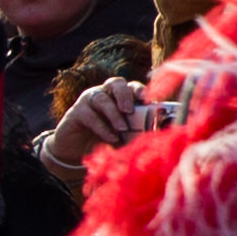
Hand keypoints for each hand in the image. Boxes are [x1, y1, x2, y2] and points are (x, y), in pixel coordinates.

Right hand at [38, 70, 153, 174]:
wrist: (78, 152)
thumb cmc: (107, 141)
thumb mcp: (126, 136)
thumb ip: (140, 131)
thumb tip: (161, 134)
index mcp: (120, 97)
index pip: (131, 86)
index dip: (140, 90)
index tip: (147, 101)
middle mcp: (105, 94)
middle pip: (115, 83)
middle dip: (125, 95)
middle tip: (130, 111)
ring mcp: (89, 102)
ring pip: (101, 98)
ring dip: (114, 113)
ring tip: (123, 129)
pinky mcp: (75, 113)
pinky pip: (89, 115)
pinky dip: (102, 127)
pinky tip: (111, 138)